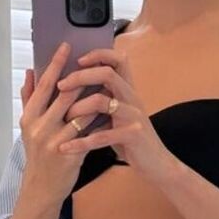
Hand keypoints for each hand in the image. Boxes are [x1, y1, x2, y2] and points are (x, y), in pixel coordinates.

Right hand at [18, 40, 103, 209]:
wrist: (41, 189)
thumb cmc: (38, 156)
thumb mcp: (28, 127)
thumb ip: (29, 100)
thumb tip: (29, 73)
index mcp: (28, 117)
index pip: (43, 85)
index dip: (55, 64)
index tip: (66, 46)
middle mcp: (38, 127)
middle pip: (62, 94)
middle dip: (80, 75)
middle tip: (93, 58)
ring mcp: (53, 141)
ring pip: (79, 112)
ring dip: (95, 96)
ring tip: (108, 81)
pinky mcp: (69, 154)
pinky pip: (89, 132)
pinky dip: (101, 121)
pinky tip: (112, 111)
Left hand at [55, 45, 173, 183]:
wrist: (157, 164)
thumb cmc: (132, 140)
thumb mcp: (120, 115)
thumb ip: (104, 100)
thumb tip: (73, 88)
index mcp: (128, 91)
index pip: (119, 59)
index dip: (99, 54)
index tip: (78, 59)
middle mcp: (132, 99)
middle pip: (107, 74)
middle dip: (80, 76)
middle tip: (61, 86)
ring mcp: (134, 116)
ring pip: (101, 101)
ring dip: (77, 109)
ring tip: (64, 119)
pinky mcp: (132, 136)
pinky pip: (101, 136)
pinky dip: (80, 142)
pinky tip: (65, 148)